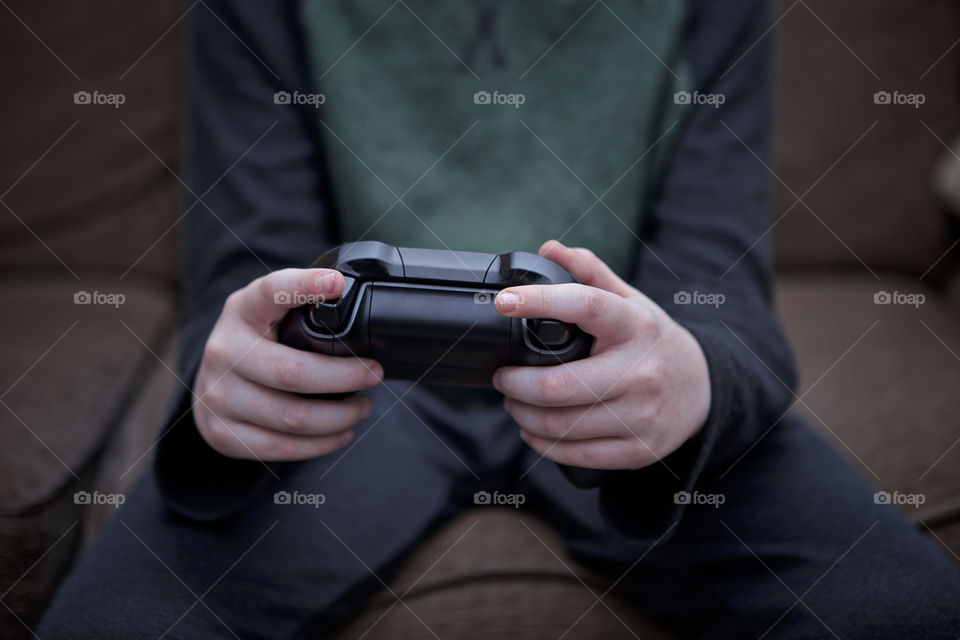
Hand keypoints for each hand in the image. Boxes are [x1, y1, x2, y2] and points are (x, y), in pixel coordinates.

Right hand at [194, 268, 383, 460]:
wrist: (211, 383)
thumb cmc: (258, 343)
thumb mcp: (271, 313)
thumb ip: (303, 306)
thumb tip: (353, 301)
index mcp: (242, 311)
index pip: (270, 291)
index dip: (303, 285)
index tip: (337, 284)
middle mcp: (224, 351)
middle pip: (292, 372)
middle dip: (345, 376)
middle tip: (375, 374)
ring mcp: (218, 395)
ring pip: (291, 417)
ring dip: (339, 416)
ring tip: (362, 408)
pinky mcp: (222, 432)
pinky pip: (280, 447)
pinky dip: (320, 444)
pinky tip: (341, 433)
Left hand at [493, 240, 710, 469]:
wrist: (701, 391)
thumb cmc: (652, 341)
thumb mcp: (629, 301)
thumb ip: (590, 273)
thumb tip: (549, 249)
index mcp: (635, 326)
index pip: (585, 306)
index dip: (539, 301)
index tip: (504, 301)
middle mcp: (640, 372)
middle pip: (557, 385)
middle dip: (514, 382)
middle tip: (502, 375)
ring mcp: (640, 416)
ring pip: (559, 425)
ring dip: (521, 414)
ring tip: (514, 400)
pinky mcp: (637, 450)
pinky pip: (574, 455)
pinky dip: (541, 443)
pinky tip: (532, 429)